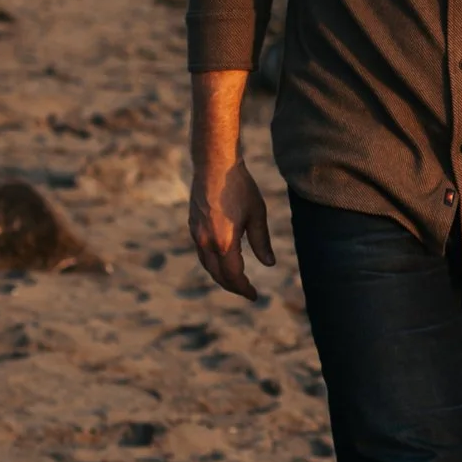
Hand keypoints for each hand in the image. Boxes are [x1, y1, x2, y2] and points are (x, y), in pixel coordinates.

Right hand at [189, 158, 275, 299]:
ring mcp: (196, 234)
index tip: (255, 296)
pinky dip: (213, 263)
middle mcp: (206, 242)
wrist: (214, 166)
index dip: (244, 289)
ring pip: (208, 265)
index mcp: (224, 242)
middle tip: (248, 292)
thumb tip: (269, 264)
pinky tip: (223, 261)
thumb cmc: (239, 187)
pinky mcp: (193, 226)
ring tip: (237, 281)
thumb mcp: (257, 214)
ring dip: (221, 276)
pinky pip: (202, 253)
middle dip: (233, 286)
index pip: (233, 276)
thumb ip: (262, 242)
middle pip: (218, 275)